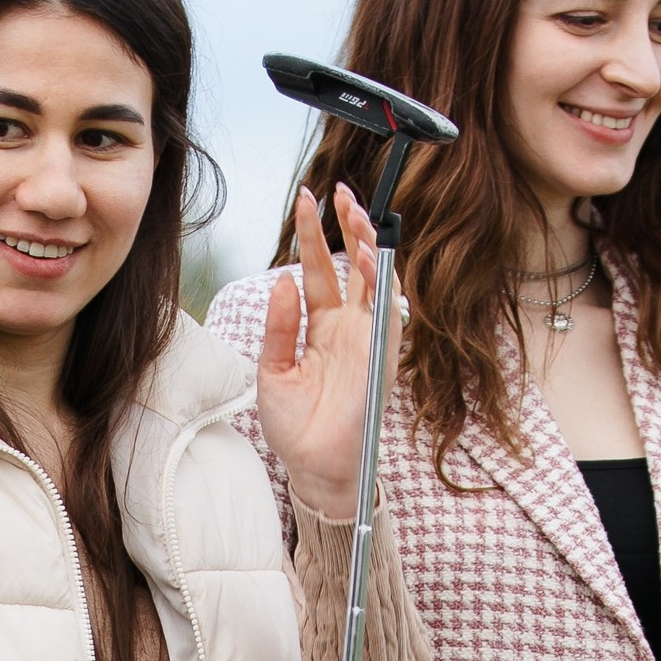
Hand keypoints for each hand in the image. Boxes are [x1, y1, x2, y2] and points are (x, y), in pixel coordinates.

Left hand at [254, 185, 400, 525]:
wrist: (313, 467)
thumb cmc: (295, 426)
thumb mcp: (274, 370)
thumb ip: (279, 327)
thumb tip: (284, 281)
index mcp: (320, 327)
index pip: (319, 269)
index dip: (314, 235)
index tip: (306, 200)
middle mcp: (348, 327)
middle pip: (350, 265)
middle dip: (346, 226)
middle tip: (335, 193)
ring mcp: (367, 340)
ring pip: (375, 280)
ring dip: (368, 245)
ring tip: (354, 213)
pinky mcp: (380, 357)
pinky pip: (387, 313)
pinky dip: (381, 284)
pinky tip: (368, 258)